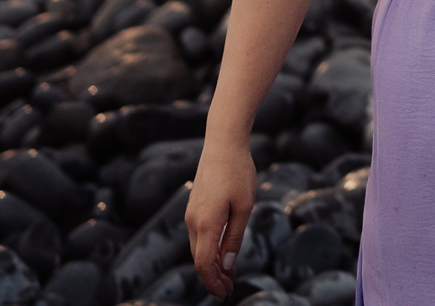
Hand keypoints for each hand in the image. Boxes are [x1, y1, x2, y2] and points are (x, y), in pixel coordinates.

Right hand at [185, 142, 255, 297]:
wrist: (223, 143)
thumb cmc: (238, 172)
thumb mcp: (244, 207)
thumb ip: (234, 238)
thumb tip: (227, 264)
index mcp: (206, 223)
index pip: (204, 264)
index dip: (213, 282)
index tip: (225, 293)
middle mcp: (193, 221)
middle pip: (199, 260)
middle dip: (213, 278)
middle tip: (230, 289)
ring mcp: (191, 214)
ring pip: (197, 249)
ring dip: (212, 264)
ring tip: (230, 274)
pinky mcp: (193, 207)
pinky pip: (198, 236)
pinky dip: (209, 249)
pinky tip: (222, 251)